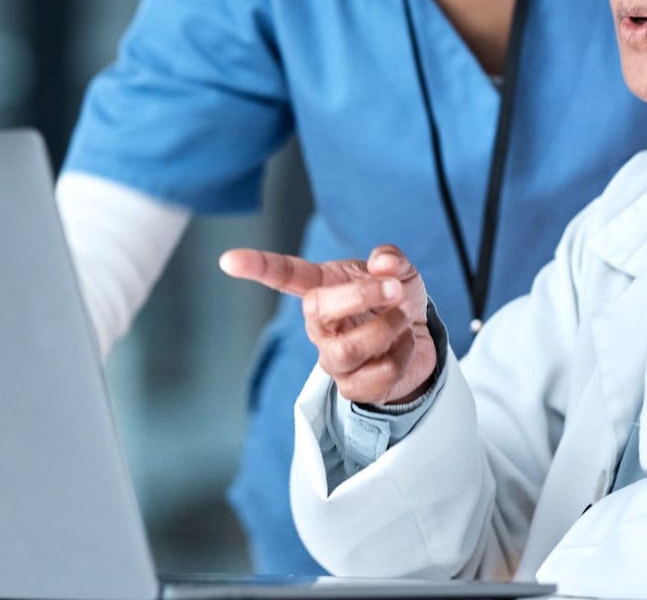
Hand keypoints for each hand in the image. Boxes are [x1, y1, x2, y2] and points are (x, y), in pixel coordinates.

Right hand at [219, 244, 437, 406]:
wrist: (418, 342)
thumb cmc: (395, 302)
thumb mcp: (399, 272)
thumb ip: (391, 260)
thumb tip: (382, 262)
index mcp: (322, 289)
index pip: (284, 275)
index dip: (258, 267)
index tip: (228, 260)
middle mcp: (320, 326)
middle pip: (318, 310)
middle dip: (360, 296)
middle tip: (394, 288)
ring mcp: (332, 358)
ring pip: (348, 348)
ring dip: (386, 328)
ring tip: (404, 318)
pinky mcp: (353, 387)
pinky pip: (378, 374)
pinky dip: (403, 354)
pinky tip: (403, 345)